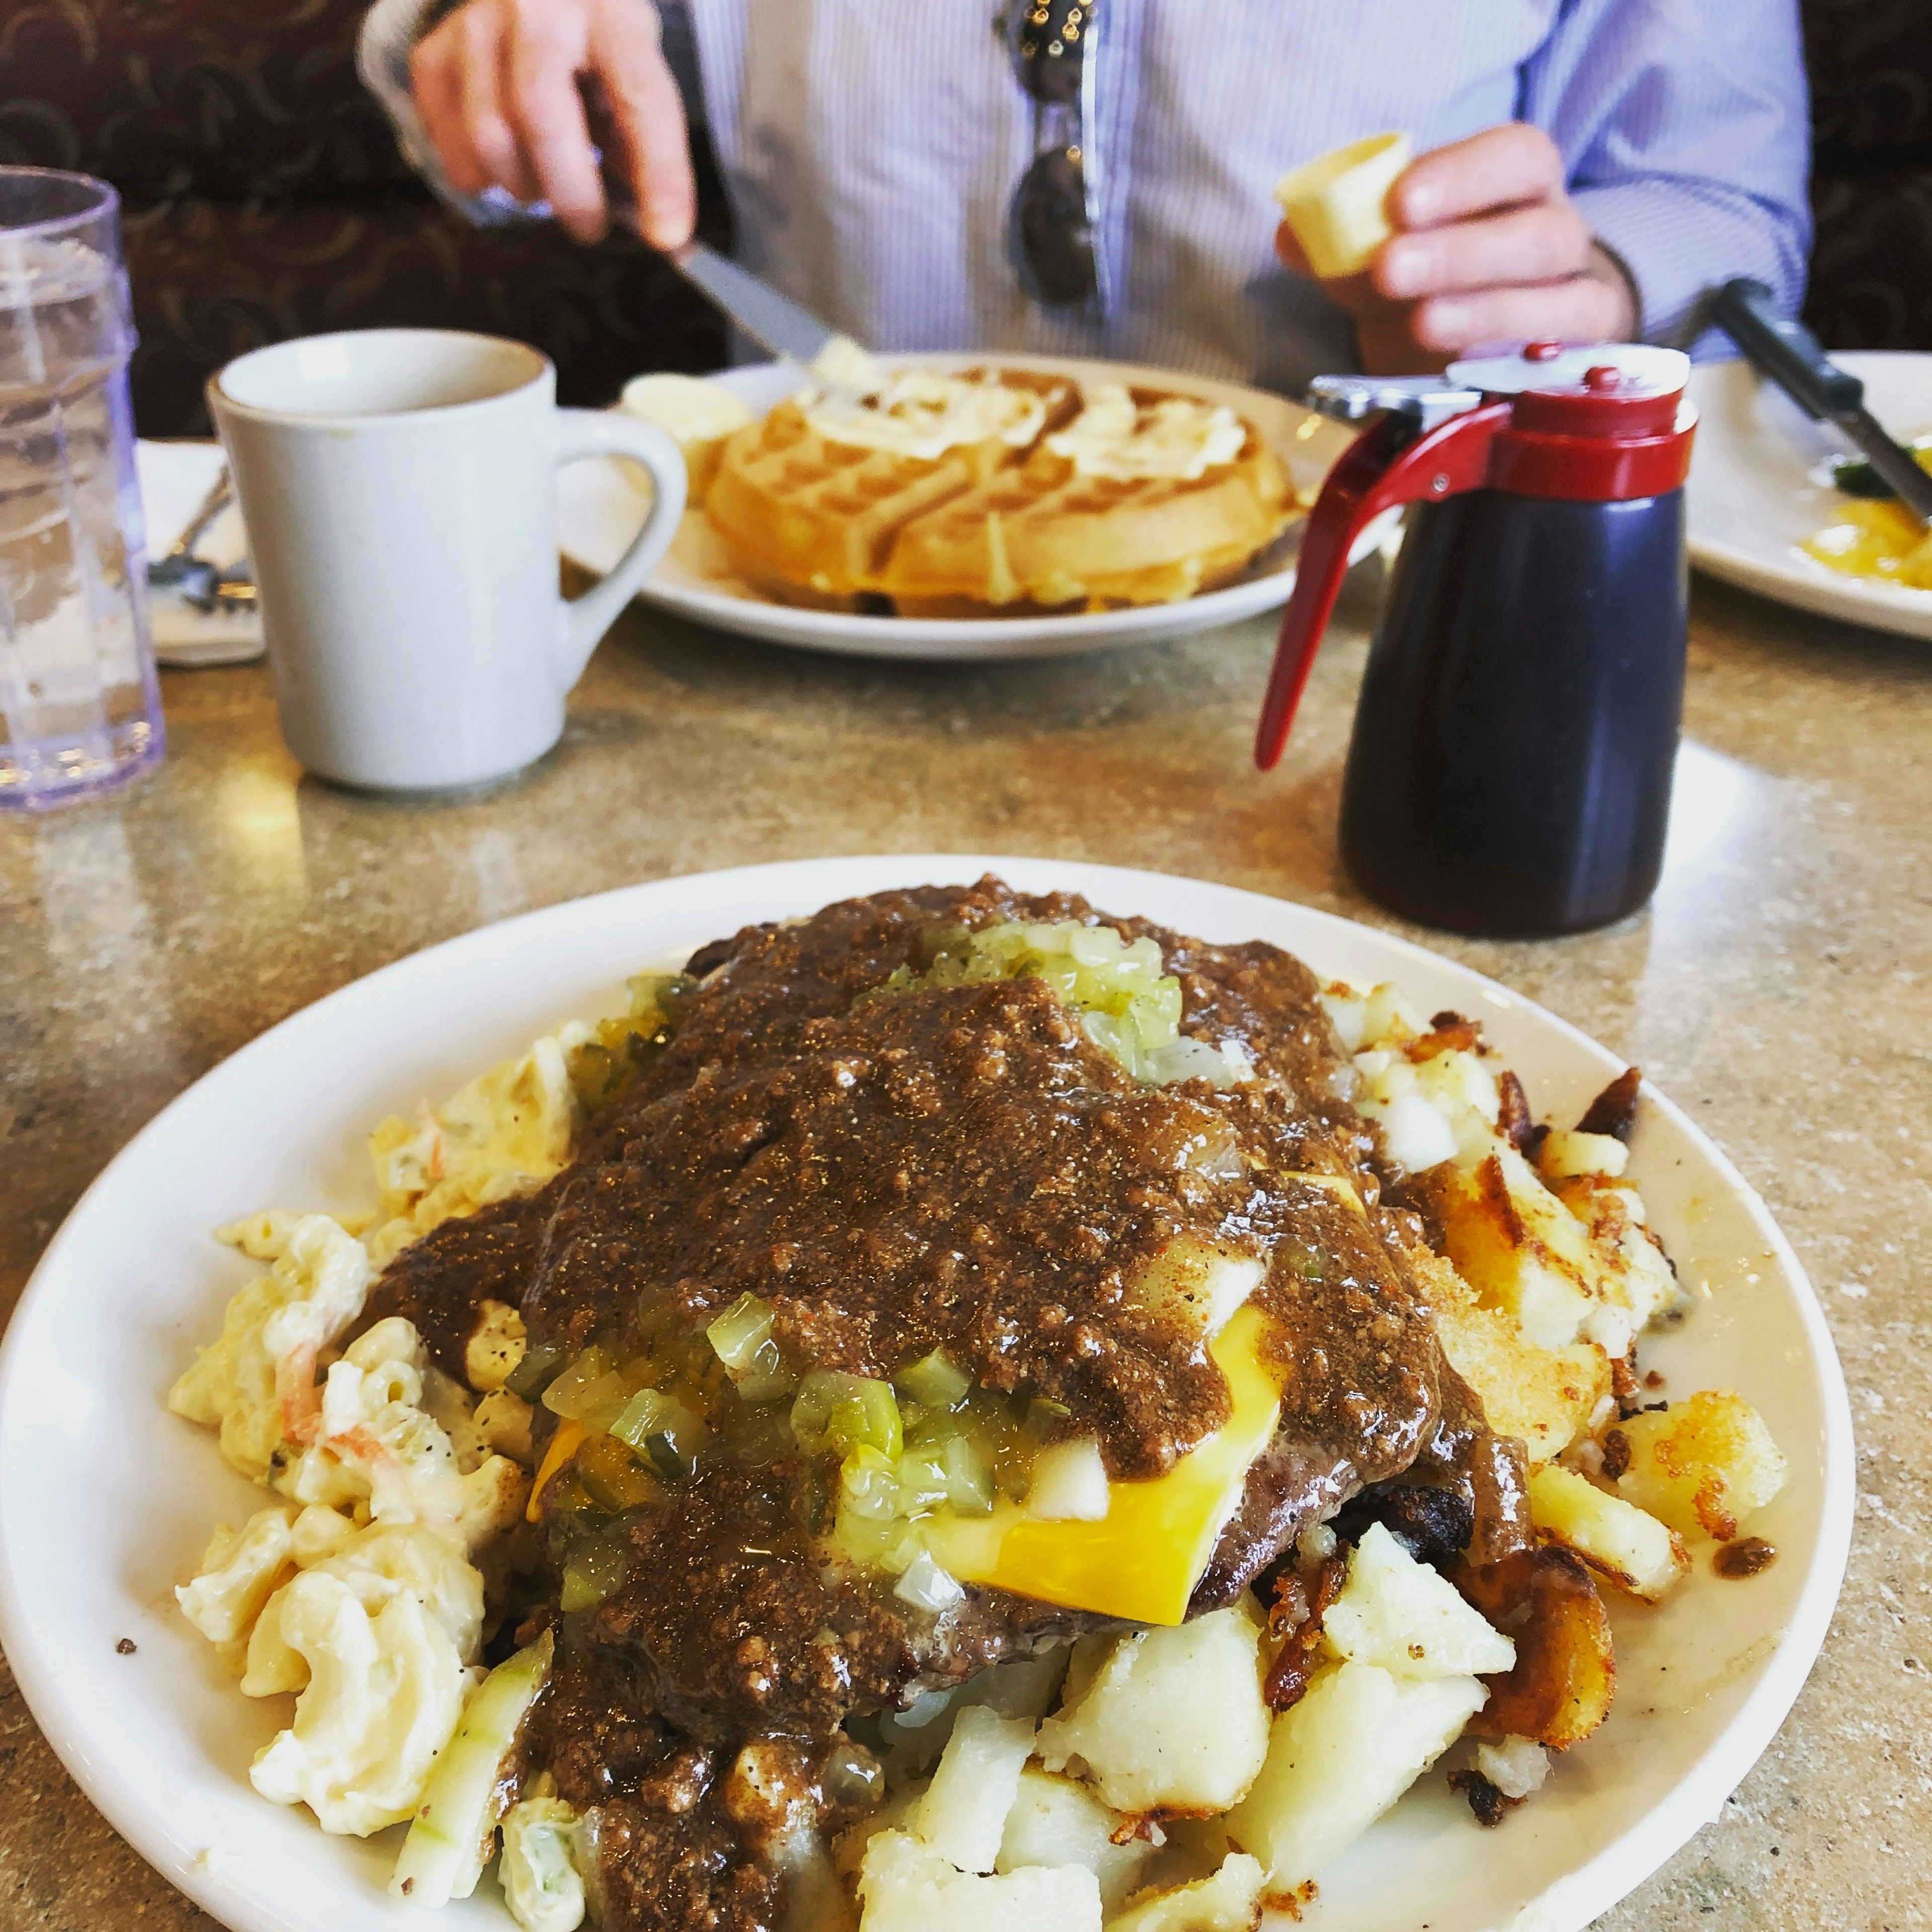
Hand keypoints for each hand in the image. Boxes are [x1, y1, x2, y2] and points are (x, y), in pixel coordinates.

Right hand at [410, 0, 694, 247]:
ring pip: (489, 139)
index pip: (639, 98)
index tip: (667, 235)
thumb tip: (660, 231)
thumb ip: (645, 145)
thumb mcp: (634, 75)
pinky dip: (484, 178)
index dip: (659, 173)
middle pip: (541, 116)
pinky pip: (454, 150)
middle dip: (572, 193)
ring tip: (545, 179)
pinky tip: (507, 160)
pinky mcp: (433, 55)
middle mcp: (536, 7)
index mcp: (609, 15)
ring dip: (525, 186)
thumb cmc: (592, 47)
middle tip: (589, 226)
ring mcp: (474, 25)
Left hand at [1276, 124, 1636, 374]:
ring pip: (1556, 300)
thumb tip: (1292, 235)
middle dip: (1459, 251)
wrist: (1490, 339)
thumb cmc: (1435, 276)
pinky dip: (1507, 366)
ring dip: (1482, 313)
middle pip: (1537, 234)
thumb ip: (1346, 245)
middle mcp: (1558, 234)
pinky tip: (1460, 370)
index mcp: (1519, 182)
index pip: (1514, 157)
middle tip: (1390, 268)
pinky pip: (1555, 364)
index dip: (1462, 176)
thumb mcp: (1390, 252)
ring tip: (1422, 324)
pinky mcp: (1576, 363)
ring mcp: (1574, 301)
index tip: (1399, 202)